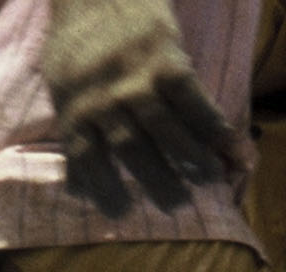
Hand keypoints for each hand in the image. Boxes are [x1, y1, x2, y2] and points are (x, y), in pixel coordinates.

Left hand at [37, 0, 238, 215]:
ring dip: (190, 159)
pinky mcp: (165, 59)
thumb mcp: (62, 89)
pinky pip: (191, 98)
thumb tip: (79, 188)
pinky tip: (223, 139)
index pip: (88, 163)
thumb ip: (73, 134)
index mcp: (73, 111)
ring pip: (165, 130)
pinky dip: (208, 121)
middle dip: (157, 182)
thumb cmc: (78, 43)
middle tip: (178, 206)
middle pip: (132, 152)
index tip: (123, 213)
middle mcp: (103, 102)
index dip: (105, 192)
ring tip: (209, 180)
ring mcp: (135, 81)